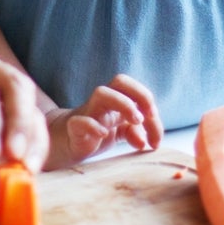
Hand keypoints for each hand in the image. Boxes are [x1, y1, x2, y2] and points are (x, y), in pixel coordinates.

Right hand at [45, 74, 162, 169]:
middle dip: (139, 94)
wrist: (68, 142)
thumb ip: (135, 134)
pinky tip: (104, 134)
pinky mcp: (75, 128)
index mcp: (117, 100)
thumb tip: (145, 143)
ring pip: (101, 93)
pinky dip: (93, 126)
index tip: (154, 123)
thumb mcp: (122, 133)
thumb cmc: (98, 132)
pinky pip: (80, 121)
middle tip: (147, 117)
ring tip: (135, 122)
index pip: (135, 89)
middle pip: (120, 81)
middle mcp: (104, 102)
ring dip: (123, 104)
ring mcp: (89, 112)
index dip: (147, 100)